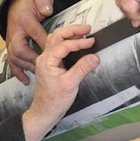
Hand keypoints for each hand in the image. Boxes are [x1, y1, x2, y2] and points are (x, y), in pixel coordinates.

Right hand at [4, 0, 54, 84]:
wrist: (17, 2)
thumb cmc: (32, 1)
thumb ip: (44, 1)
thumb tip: (48, 10)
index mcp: (24, 21)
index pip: (36, 35)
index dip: (47, 44)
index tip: (59, 53)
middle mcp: (15, 32)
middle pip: (20, 50)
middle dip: (33, 60)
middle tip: (47, 68)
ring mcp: (10, 40)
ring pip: (14, 58)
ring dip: (26, 67)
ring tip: (39, 75)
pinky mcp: (10, 46)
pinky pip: (11, 62)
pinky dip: (17, 73)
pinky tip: (26, 81)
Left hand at [21, 24, 100, 140]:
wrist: (45, 112)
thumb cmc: (54, 101)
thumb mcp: (70, 84)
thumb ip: (82, 69)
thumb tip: (94, 57)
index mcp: (47, 61)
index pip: (64, 45)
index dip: (79, 42)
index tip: (92, 41)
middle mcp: (44, 58)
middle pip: (57, 36)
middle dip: (73, 30)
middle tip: (88, 29)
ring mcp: (47, 60)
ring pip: (56, 40)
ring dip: (69, 34)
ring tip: (84, 33)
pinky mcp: (51, 64)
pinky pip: (58, 47)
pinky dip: (68, 42)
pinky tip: (77, 44)